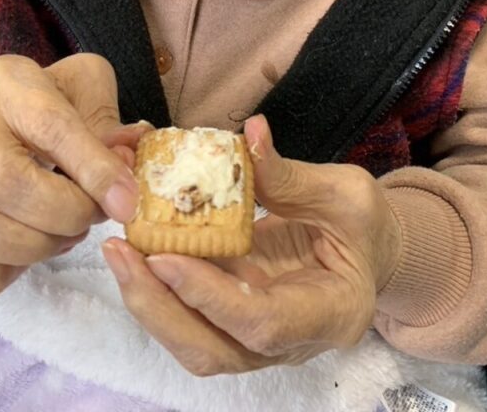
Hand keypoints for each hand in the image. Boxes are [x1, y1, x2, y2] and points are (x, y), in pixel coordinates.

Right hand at [0, 53, 147, 297]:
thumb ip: (110, 121)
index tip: (126, 202)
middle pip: (2, 183)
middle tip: (93, 215)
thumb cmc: (48, 102)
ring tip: (64, 233)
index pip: (48, 124)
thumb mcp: (85, 87)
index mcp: (10, 86)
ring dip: (33, 247)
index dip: (92, 168)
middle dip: (63, 213)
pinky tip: (26, 251)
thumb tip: (130, 158)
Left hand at [102, 115, 401, 375]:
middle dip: (158, 306)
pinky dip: (157, 284)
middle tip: (119, 250)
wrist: (370, 252)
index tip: (163, 257)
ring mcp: (257, 339)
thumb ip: (292, 176)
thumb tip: (250, 134)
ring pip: (193, 342)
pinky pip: (189, 314)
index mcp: (330, 313)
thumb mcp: (344, 192)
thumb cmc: (365, 224)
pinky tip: (134, 244)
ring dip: (148, 299)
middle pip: (213, 351)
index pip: (261, 324)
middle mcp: (290, 343)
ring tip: (116, 247)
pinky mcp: (233, 319)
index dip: (209, 296)